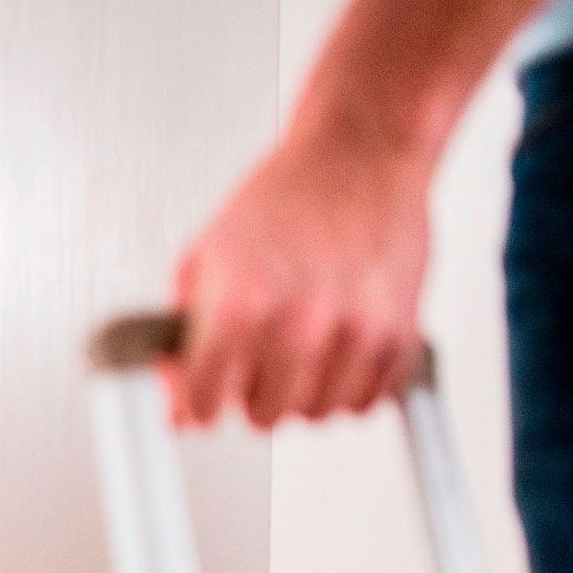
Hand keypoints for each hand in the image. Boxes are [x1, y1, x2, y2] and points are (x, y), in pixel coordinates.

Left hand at [170, 128, 428, 427]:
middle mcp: (297, 323)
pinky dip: (350, 387)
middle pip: (263, 416)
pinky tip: (337, 350)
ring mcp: (352, 333)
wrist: (358, 155)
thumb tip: (174, 400)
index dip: (198, 404)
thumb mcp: (206, 257)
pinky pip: (367, 403)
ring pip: (317, 415)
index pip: (204, 399)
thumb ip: (182, 334)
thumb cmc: (284, 199)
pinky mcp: (398, 337)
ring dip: (304, 393)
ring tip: (301, 348)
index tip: (201, 403)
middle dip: (253, 395)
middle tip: (256, 362)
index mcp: (240, 303)